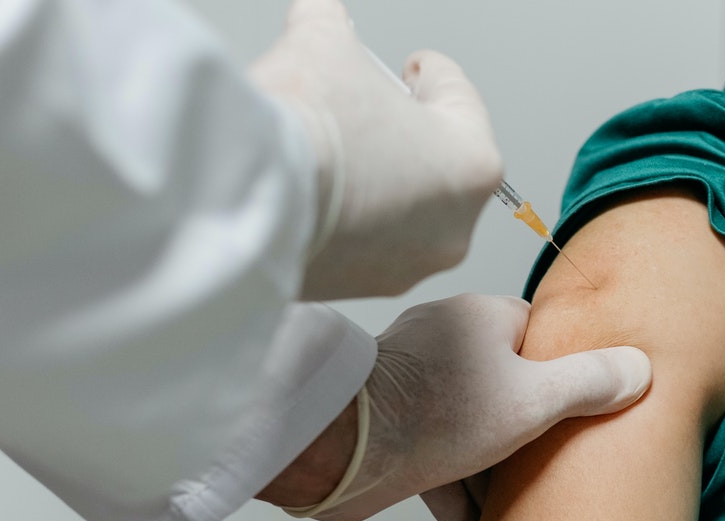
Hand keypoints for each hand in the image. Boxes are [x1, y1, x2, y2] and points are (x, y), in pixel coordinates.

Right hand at [252, 0, 503, 299]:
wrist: (251, 199)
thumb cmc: (310, 130)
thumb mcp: (323, 44)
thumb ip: (331, 24)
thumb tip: (318, 16)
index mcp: (473, 165)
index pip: (458, 99)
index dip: (430, 72)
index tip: (416, 66)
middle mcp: (452, 228)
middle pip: (435, 161)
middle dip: (404, 130)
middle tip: (374, 107)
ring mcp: (407, 267)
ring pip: (401, 207)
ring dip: (377, 177)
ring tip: (340, 149)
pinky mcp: (357, 288)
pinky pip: (361, 241)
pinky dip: (346, 216)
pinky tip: (317, 189)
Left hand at [291, 294, 650, 520]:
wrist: (344, 447)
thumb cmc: (433, 410)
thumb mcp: (534, 398)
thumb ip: (589, 383)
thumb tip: (637, 368)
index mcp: (484, 319)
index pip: (539, 335)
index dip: (566, 369)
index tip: (586, 402)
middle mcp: (450, 345)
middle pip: (510, 387)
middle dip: (533, 433)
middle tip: (562, 463)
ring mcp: (419, 386)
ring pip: (476, 430)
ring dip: (496, 471)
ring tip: (526, 504)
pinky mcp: (397, 429)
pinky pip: (443, 460)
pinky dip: (463, 492)